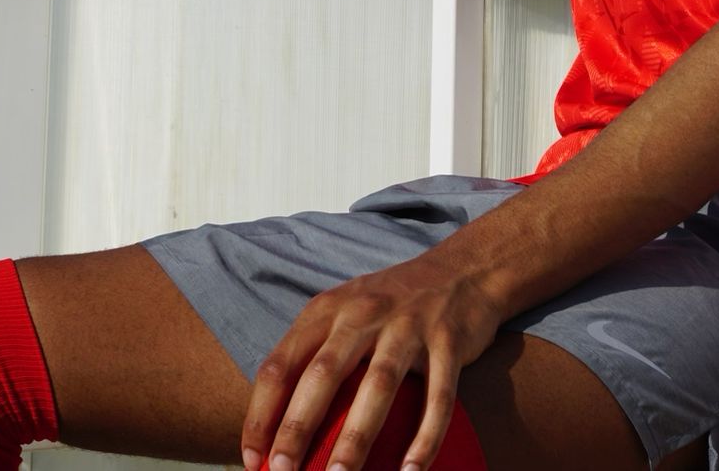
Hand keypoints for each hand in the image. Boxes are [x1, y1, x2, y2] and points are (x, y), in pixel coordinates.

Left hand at [241, 251, 506, 470]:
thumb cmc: (394, 303)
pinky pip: (438, 395)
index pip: (281, 364)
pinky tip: (411, 469)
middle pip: (323, 374)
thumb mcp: (346, 311)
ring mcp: (409, 325)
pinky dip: (425, 435)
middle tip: (282, 470)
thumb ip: (315, 352)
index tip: (252, 459)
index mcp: (328, 310)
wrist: (466, 269)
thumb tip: (275, 422)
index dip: (262, 414)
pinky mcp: (449, 341)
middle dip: (298, 427)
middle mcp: (364, 313)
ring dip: (356, 436)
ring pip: (377, 385)